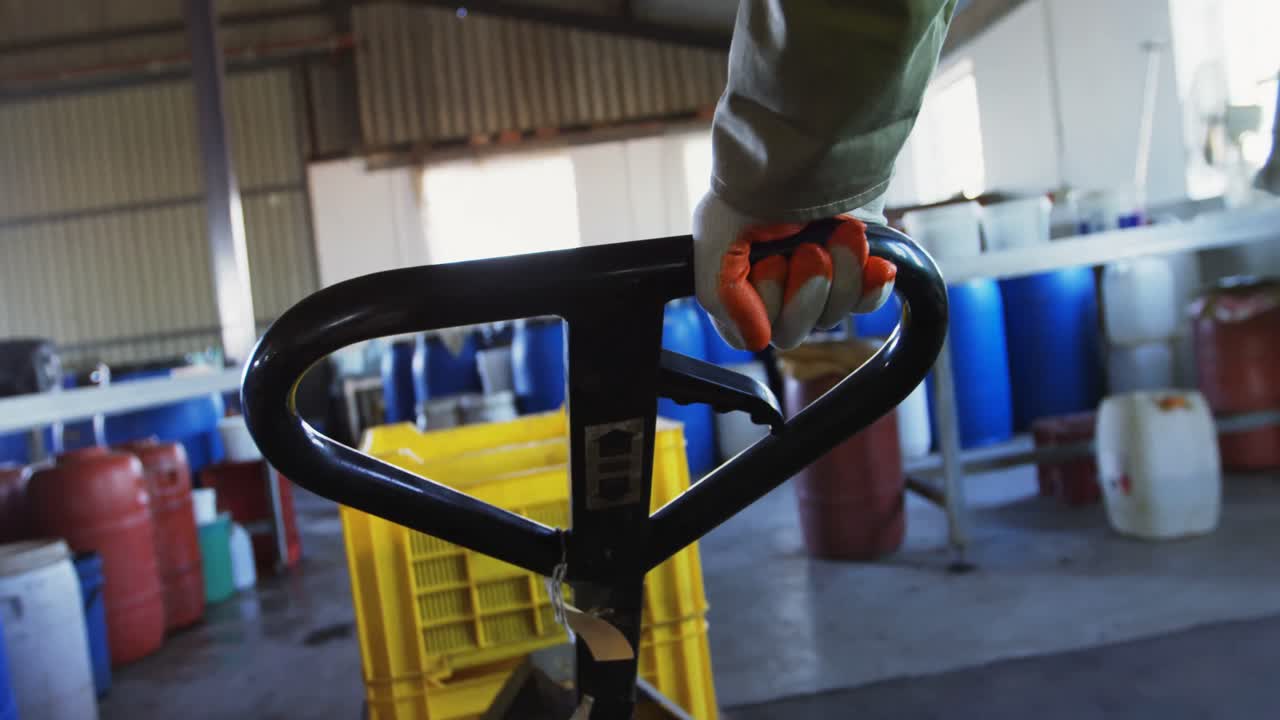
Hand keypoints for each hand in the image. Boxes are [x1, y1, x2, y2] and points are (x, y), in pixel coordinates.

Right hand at [693, 193, 896, 350]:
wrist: (816, 145)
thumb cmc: (757, 182)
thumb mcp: (714, 234)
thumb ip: (719, 295)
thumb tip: (755, 340)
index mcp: (737, 283)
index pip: (748, 333)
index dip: (764, 306)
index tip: (771, 264)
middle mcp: (776, 286)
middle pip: (793, 331)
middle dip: (805, 292)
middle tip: (811, 251)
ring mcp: (818, 280)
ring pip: (831, 316)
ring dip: (841, 277)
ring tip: (842, 233)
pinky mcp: (854, 271)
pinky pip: (865, 303)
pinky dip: (870, 285)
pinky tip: (874, 262)